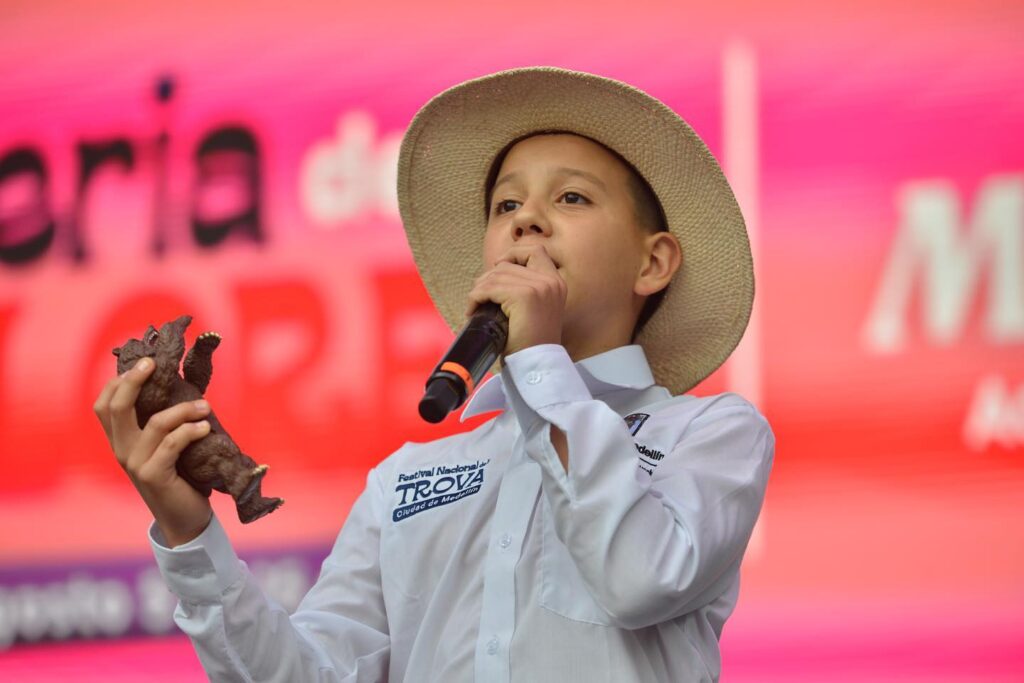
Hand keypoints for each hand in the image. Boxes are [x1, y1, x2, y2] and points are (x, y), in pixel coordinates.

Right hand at [93, 357, 213, 546]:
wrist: (184, 519)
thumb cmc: (181, 477)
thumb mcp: (167, 446)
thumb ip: (165, 422)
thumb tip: (182, 384)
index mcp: (121, 440)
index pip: (103, 404)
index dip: (118, 381)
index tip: (143, 363)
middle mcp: (121, 450)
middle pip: (116, 407)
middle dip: (134, 380)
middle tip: (155, 364)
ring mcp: (134, 464)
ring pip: (155, 423)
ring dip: (184, 410)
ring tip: (205, 406)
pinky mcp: (152, 475)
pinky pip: (172, 443)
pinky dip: (190, 431)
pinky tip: (205, 428)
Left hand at [466, 243, 566, 356]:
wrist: (537, 363)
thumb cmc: (531, 341)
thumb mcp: (535, 308)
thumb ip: (525, 287)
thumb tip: (495, 272)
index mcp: (556, 282)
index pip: (535, 250)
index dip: (514, 253)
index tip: (499, 267)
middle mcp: (550, 281)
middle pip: (509, 263)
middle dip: (489, 277)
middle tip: (480, 295)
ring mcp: (539, 287)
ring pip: (496, 275)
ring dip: (480, 289)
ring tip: (475, 305)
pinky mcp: (524, 296)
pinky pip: (490, 288)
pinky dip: (476, 297)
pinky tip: (473, 309)